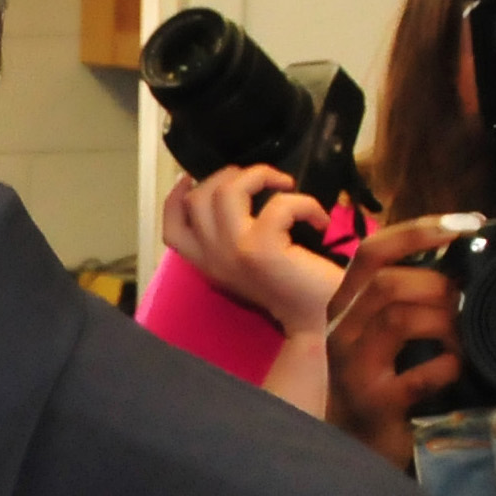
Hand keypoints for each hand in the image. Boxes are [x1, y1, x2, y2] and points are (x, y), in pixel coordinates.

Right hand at [160, 164, 349, 331]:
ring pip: (226, 191)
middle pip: (196, 200)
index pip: (172, 229)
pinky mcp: (261, 250)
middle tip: (261, 180)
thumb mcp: (252, 263)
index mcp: (208, 264)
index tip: (189, 176)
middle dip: (228, 175)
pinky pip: (278, 205)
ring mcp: (233, 253)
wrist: (323, 320)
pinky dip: (304, 203)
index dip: (175, 197)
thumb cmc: (297, 289)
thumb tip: (236, 196)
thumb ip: (234, 238)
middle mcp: (213, 259)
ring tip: (285, 185)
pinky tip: (320, 220)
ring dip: (259, 175)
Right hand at [322, 212, 481, 469]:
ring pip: (398, 319)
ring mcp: (353, 367)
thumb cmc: (377, 384)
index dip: (420, 230)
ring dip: (445, 321)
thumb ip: (408, 298)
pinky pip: (418, 374)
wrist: (353, 447)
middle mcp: (341, 330)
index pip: (373, 251)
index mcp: (345, 306)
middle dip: (438, 283)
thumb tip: (465, 262)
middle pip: (387, 282)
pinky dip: (447, 367)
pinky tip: (458, 369)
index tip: (468, 224)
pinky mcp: (374, 401)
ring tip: (466, 335)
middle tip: (469, 298)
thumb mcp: (381, 334)